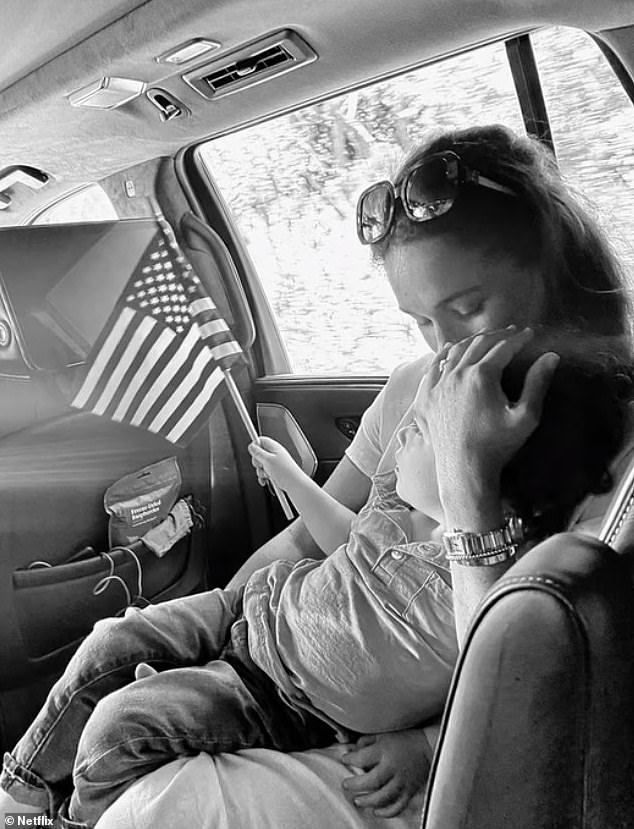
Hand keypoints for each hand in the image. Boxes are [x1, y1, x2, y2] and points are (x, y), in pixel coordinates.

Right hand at [248, 436, 302, 491]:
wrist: (295, 485)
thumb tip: (251, 446)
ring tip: (267, 474)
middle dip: (257, 462)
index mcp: (274, 448)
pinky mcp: (275, 472)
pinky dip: (263, 477)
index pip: (261, 440)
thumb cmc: (285, 472)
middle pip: (259, 454)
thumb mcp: (267, 460)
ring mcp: (275, 463)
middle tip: (262, 466)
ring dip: (260, 471)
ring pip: (261, 465)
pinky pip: (265, 472)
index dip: (255, 446)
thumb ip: (258, 453)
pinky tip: (266, 480)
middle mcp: (275, 454)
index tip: (253, 454)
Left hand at [341, 730, 431, 816]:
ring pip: (382, 797)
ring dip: (367, 801)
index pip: (362, 758)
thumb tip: (353, 750)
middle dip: (355, 784)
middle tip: (346, 784)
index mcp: (385, 750)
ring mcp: (402, 781)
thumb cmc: (404, 739)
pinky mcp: (409, 791)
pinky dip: (386, 812)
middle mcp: (393, 767)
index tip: (344, 759)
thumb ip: (366, 741)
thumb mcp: (383, 734)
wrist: (428, 747)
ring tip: (358, 800)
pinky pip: (397, 806)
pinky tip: (376, 811)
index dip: (350, 759)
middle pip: (371, 781)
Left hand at [414, 327, 558, 519]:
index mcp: (482, 376)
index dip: (519, 338)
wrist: (463, 470)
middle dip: (497, 335)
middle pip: (478, 344)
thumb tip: (551, 357)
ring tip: (486, 339)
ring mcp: (438, 385)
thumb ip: (537, 384)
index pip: (503, 347)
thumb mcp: (525, 417)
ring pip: (455, 352)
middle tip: (511, 333)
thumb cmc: (497, 446)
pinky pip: (433, 368)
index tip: (530, 334)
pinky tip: (450, 351)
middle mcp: (456, 375)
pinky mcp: (426, 397)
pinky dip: (444, 355)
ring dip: (472, 342)